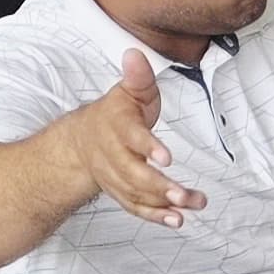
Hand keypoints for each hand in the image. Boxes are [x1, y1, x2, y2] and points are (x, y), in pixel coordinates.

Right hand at [63, 50, 205, 228]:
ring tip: (192, 203)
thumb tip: (135, 53)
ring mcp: (115, 177)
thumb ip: (138, 77)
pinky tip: (177, 220)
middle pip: (133, 174)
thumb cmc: (114, 114)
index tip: (167, 158)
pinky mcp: (121, 192)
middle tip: (184, 194)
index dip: (148, 148)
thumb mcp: (126, 91)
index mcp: (116, 127)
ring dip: (164, 203)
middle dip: (159, 186)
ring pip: (137, 194)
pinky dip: (155, 216)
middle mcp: (113, 155)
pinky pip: (136, 207)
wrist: (81, 141)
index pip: (131, 138)